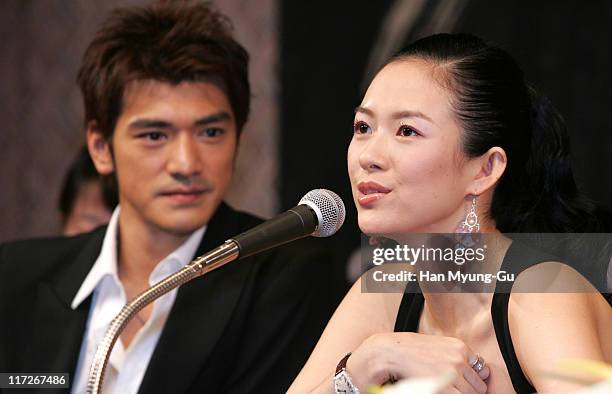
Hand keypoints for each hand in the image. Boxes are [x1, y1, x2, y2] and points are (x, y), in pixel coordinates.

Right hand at [346, 332, 489, 393]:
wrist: (391, 352)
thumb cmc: (412, 350)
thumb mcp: (439, 346)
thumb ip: (457, 356)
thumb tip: (478, 372)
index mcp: (460, 347)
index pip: (481, 370)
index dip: (472, 379)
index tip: (463, 382)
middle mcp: (459, 359)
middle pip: (479, 386)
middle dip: (468, 389)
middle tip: (452, 388)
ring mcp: (452, 373)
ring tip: (444, 388)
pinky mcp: (443, 387)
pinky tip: (440, 390)